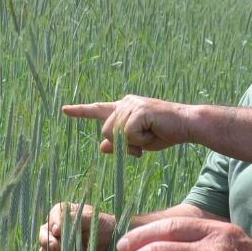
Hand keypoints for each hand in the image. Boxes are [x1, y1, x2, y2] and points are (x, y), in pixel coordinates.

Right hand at [37, 202, 117, 250]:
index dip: (52, 224)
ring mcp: (56, 247)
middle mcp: (55, 230)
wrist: (111, 243)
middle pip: (43, 236)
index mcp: (62, 215)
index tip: (58, 231)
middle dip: (48, 243)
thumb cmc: (102, 226)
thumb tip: (56, 228)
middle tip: (57, 247)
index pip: (51, 217)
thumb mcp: (93, 218)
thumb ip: (76, 218)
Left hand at [63, 95, 192, 156]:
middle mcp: (125, 103)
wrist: (186, 125)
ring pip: (115, 133)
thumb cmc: (165, 133)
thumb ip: (120, 143)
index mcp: (124, 108)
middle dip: (123, 143)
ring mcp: (131, 104)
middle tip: (144, 143)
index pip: (98, 109)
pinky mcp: (138, 109)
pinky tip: (153, 130)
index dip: (81, 111)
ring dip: (134, 142)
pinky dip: (140, 140)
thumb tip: (102, 147)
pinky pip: (128, 133)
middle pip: (106, 131)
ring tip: (151, 133)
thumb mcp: (139, 143)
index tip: (65, 110)